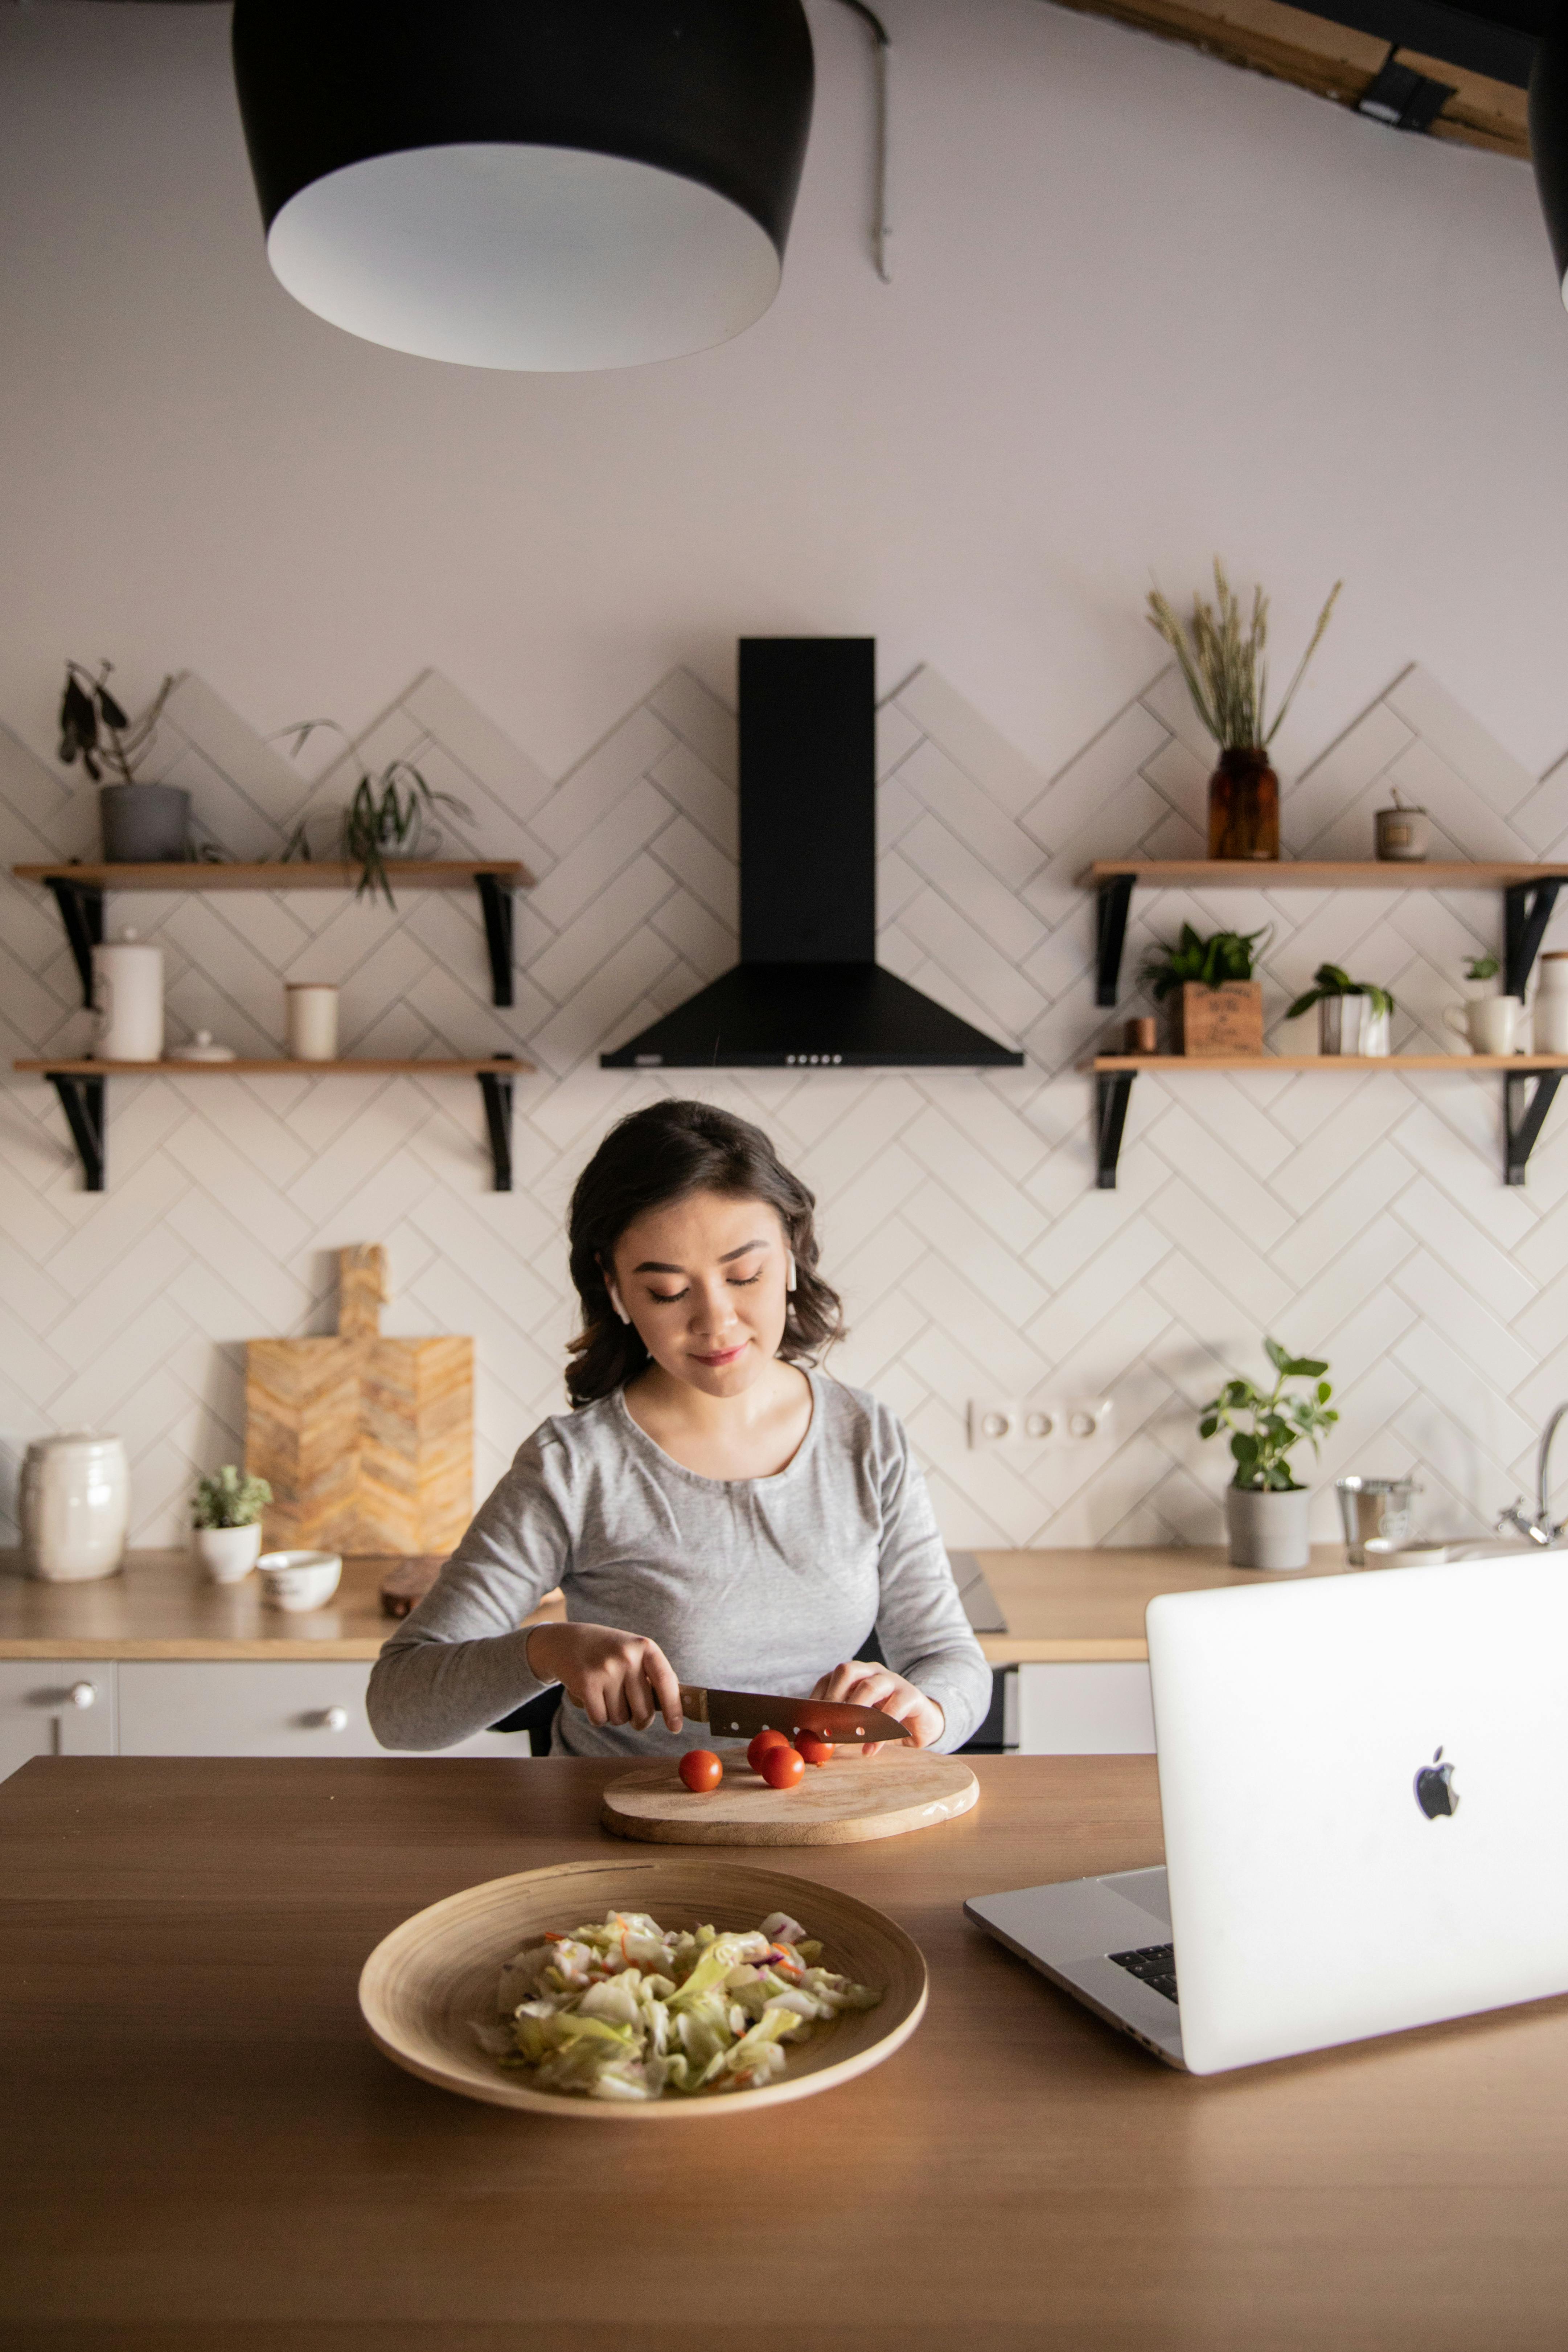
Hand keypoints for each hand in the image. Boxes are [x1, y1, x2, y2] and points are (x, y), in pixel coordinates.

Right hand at [526, 1621, 682, 1734]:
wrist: (566, 1641)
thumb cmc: (607, 1653)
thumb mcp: (633, 1653)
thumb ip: (652, 1677)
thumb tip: (674, 1711)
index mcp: (645, 1647)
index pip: (666, 1682)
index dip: (673, 1708)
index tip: (676, 1728)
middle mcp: (627, 1657)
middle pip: (644, 1710)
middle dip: (639, 1720)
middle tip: (632, 1714)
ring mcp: (606, 1669)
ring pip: (620, 1718)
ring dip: (614, 1715)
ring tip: (606, 1693)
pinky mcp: (586, 1683)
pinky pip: (600, 1719)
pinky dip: (597, 1716)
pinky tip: (592, 1698)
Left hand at [809, 1660, 944, 1755]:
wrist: (921, 1723)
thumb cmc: (883, 1721)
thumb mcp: (860, 1720)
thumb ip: (840, 1725)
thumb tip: (812, 1742)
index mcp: (855, 1675)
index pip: (829, 1678)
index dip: (817, 1697)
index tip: (808, 1720)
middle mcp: (872, 1672)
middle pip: (848, 1671)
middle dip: (833, 1697)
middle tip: (825, 1723)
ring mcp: (893, 1681)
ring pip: (871, 1686)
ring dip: (855, 1712)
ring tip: (846, 1735)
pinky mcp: (911, 1695)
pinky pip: (894, 1709)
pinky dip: (879, 1732)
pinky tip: (869, 1750)